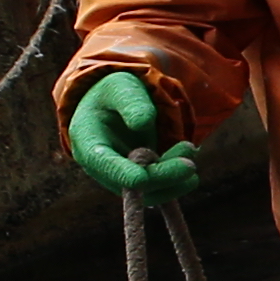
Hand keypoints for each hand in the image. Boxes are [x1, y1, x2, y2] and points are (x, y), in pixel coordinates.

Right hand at [66, 70, 201, 198]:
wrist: (115, 104)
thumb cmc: (115, 93)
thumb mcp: (120, 87)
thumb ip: (131, 102)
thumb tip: (142, 123)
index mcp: (88, 144)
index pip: (104, 165)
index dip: (122, 174)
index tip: (142, 178)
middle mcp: (101, 168)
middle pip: (130, 185)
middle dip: (161, 176)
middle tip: (190, 163)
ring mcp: (120, 177)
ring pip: (147, 193)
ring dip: (173, 181)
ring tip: (191, 151)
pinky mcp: (138, 180)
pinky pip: (157, 191)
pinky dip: (176, 183)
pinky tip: (190, 168)